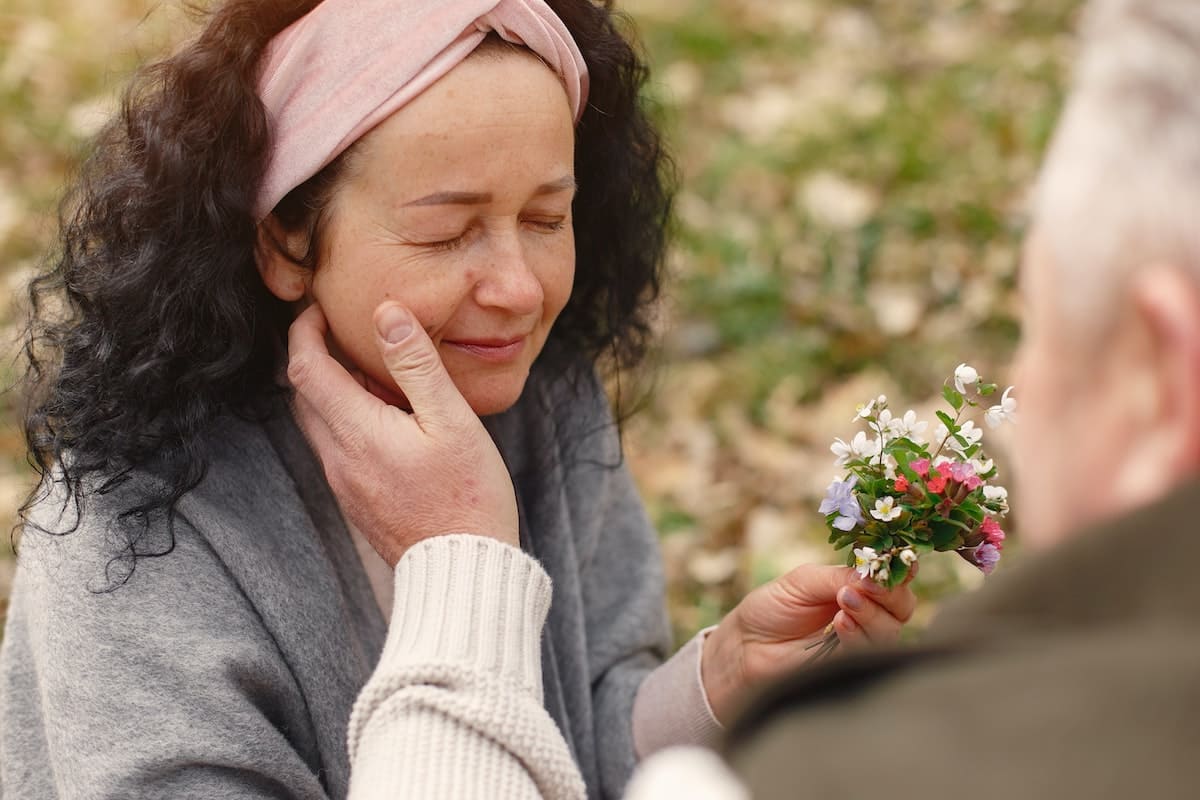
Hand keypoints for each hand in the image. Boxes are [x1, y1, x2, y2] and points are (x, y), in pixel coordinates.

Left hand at [287, 301, 519, 565]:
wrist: (462, 571)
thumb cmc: (467, 496)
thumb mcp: (451, 419)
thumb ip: (416, 364)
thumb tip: (387, 313)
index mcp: (355, 431)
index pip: (304, 367)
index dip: (305, 330)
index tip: (320, 309)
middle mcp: (338, 458)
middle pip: (304, 394)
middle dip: (316, 356)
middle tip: (348, 333)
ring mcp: (345, 483)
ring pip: (321, 422)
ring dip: (336, 390)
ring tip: (382, 377)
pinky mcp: (358, 500)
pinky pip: (339, 448)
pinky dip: (351, 420)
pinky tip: (394, 421)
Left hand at [701, 565, 915, 722]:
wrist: (745, 646)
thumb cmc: (771, 609)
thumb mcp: (804, 580)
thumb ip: (839, 576)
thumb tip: (872, 575)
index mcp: (858, 587)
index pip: (892, 577)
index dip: (900, 568)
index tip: (897, 559)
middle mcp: (867, 614)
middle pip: (902, 605)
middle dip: (890, 592)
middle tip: (867, 585)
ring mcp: (861, 642)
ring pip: (891, 629)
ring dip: (873, 613)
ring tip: (845, 601)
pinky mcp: (849, 666)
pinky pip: (869, 651)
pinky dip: (859, 634)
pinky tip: (840, 622)